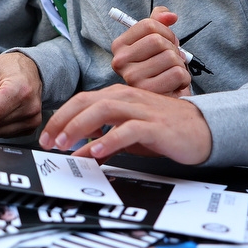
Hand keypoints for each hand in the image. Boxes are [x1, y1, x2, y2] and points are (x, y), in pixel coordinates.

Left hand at [39, 84, 211, 164]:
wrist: (201, 129)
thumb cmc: (163, 129)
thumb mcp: (128, 135)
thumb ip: (104, 140)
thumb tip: (81, 151)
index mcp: (117, 96)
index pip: (80, 101)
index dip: (60, 117)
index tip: (46, 137)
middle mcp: (126, 97)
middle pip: (86, 102)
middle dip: (63, 121)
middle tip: (49, 142)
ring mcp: (140, 109)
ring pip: (103, 111)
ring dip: (80, 127)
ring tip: (66, 144)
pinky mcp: (154, 125)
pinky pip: (128, 130)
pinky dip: (110, 140)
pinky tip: (97, 151)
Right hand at [111, 7, 190, 96]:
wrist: (165, 100)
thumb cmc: (161, 68)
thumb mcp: (157, 42)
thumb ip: (159, 22)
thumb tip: (171, 16)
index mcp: (119, 46)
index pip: (149, 25)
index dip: (166, 31)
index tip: (167, 43)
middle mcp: (120, 61)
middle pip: (158, 40)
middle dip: (173, 49)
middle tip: (171, 61)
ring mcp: (132, 77)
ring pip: (170, 57)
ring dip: (179, 65)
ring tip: (171, 74)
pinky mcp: (148, 92)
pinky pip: (177, 73)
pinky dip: (184, 78)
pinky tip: (175, 85)